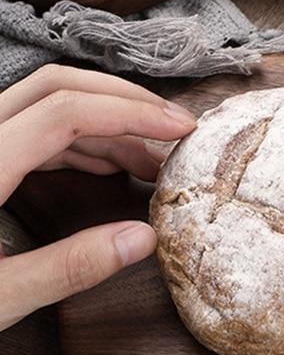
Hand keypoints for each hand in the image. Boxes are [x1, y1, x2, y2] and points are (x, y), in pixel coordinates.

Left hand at [0, 64, 195, 330]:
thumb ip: (68, 268)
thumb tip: (144, 238)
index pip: (65, 111)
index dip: (131, 113)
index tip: (180, 131)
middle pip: (56, 87)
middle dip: (123, 101)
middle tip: (173, 130)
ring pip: (46, 105)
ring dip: (106, 122)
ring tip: (151, 159)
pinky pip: (32, 130)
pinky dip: (80, 140)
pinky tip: (109, 166)